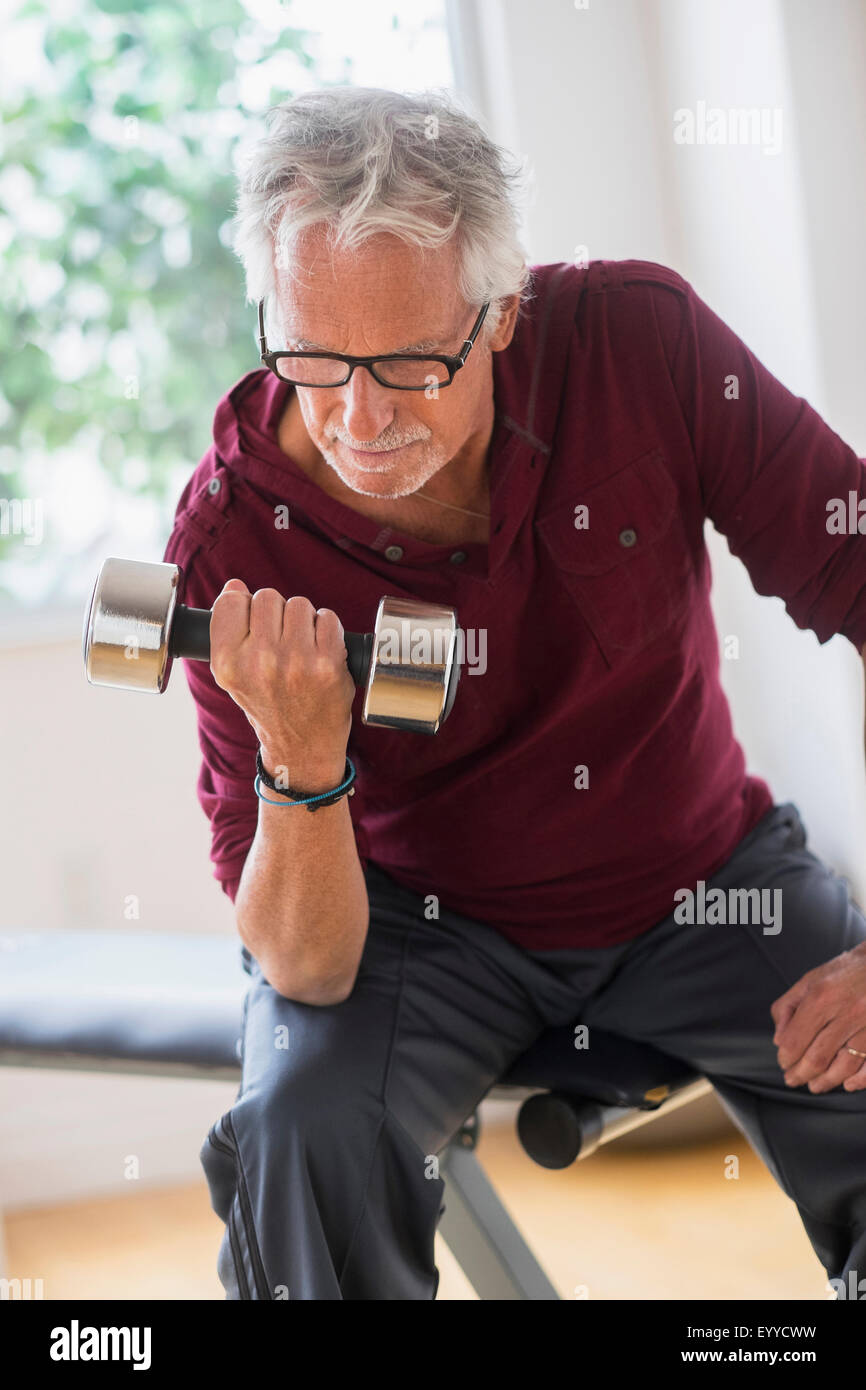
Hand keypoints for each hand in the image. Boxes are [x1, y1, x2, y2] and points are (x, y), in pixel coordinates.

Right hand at [209, 580, 354, 782]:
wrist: (302, 747)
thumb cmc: (269, 704)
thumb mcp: (233, 675)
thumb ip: (228, 629)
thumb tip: (235, 587)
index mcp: (227, 663)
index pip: (231, 601)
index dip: (244, 606)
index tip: (254, 624)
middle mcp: (259, 661)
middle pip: (267, 597)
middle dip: (276, 614)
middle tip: (281, 641)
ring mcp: (295, 662)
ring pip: (299, 604)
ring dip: (303, 620)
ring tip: (302, 648)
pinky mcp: (328, 664)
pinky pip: (328, 618)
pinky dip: (328, 629)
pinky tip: (321, 651)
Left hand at [770, 941, 865, 1091]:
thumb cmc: (843, 972)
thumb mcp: (810, 980)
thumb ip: (788, 1007)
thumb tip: (779, 1040)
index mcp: (822, 996)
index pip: (796, 1039)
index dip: (786, 1057)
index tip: (783, 1063)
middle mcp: (847, 1011)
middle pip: (818, 1057)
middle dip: (801, 1074)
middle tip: (793, 1080)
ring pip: (844, 1066)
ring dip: (826, 1082)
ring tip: (815, 1086)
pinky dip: (859, 1080)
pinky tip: (847, 1084)